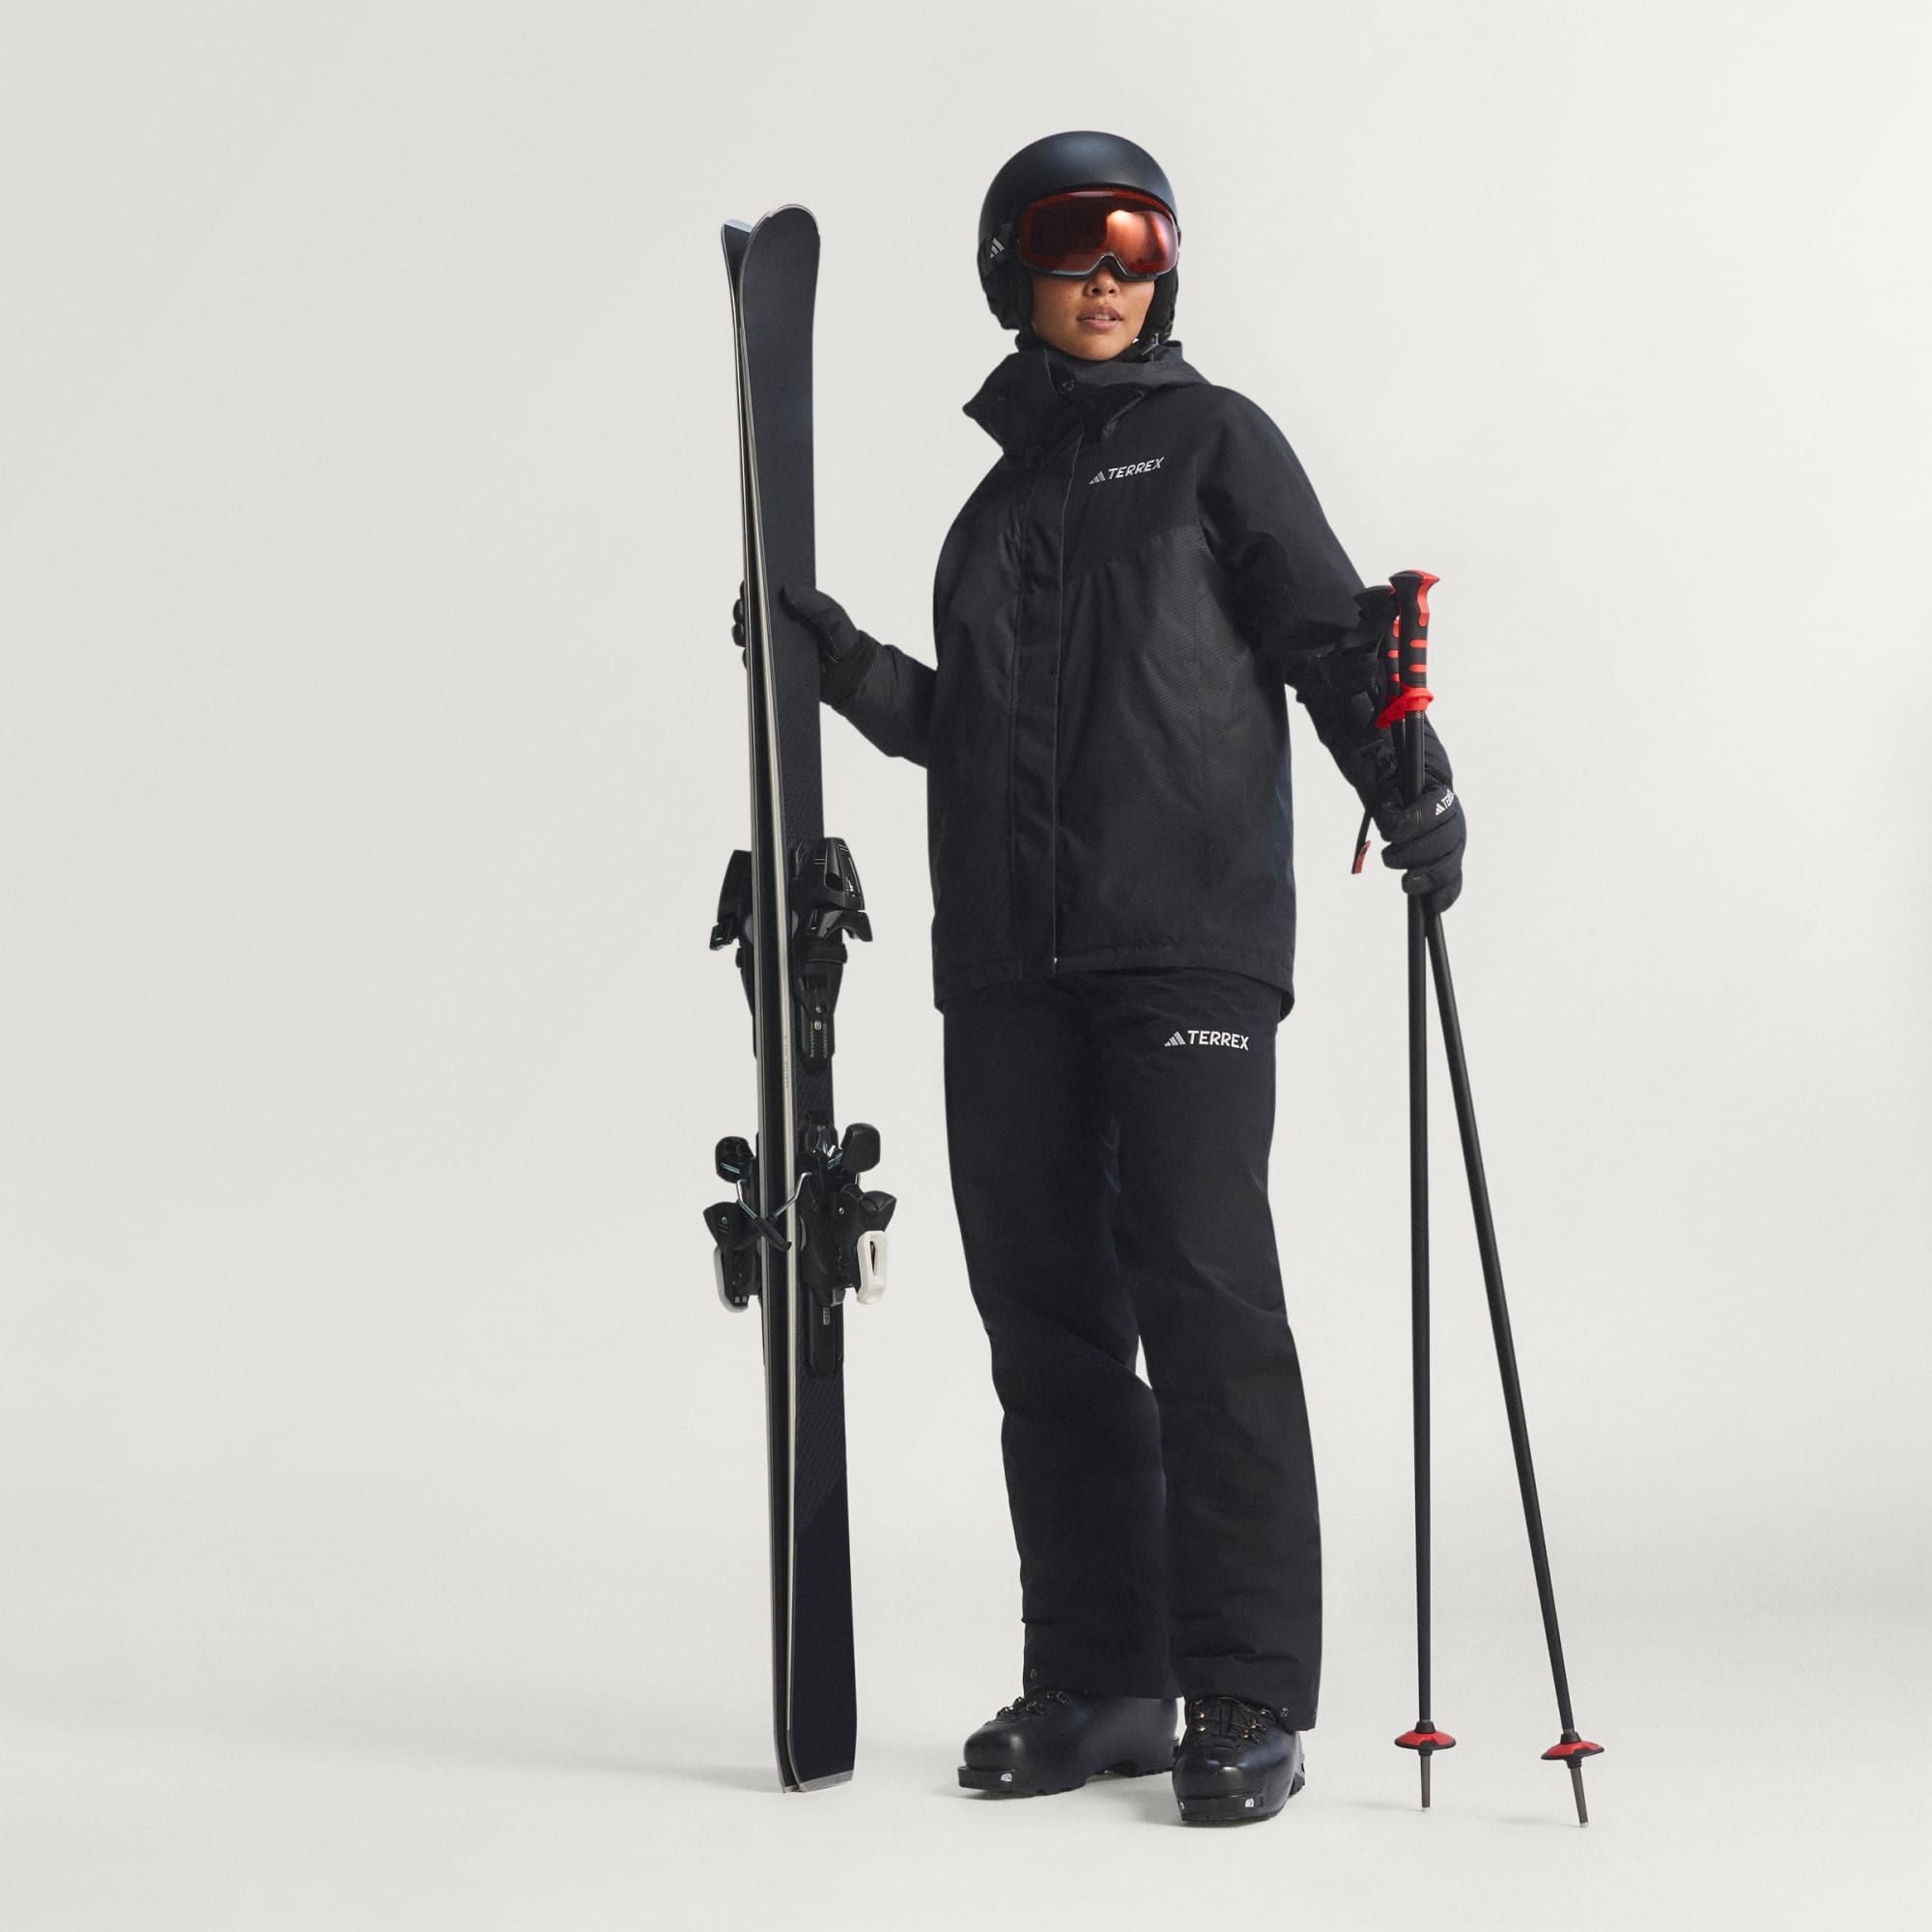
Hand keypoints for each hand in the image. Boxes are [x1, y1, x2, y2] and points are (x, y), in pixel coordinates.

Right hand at [728, 584, 871, 681]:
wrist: (850, 679)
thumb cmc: (844, 645)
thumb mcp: (835, 619)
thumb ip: (817, 604)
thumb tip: (788, 590)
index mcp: (794, 610)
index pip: (768, 594)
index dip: (755, 586)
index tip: (750, 581)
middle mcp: (780, 627)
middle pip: (753, 613)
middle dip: (744, 608)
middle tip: (744, 606)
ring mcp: (774, 648)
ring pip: (748, 637)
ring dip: (741, 631)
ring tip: (744, 628)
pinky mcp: (772, 669)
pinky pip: (754, 662)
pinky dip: (748, 656)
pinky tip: (751, 651)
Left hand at [1373, 781, 1464, 914]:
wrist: (1400, 799)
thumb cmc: (1392, 793)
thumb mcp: (1385, 792)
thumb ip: (1389, 808)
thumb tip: (1393, 830)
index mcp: (1439, 794)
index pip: (1437, 806)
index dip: (1417, 821)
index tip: (1395, 833)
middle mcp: (1454, 818)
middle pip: (1446, 839)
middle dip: (1416, 852)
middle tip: (1388, 858)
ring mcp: (1454, 842)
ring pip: (1451, 862)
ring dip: (1429, 876)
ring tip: (1406, 883)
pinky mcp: (1450, 863)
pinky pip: (1454, 881)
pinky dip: (1446, 894)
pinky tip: (1435, 905)